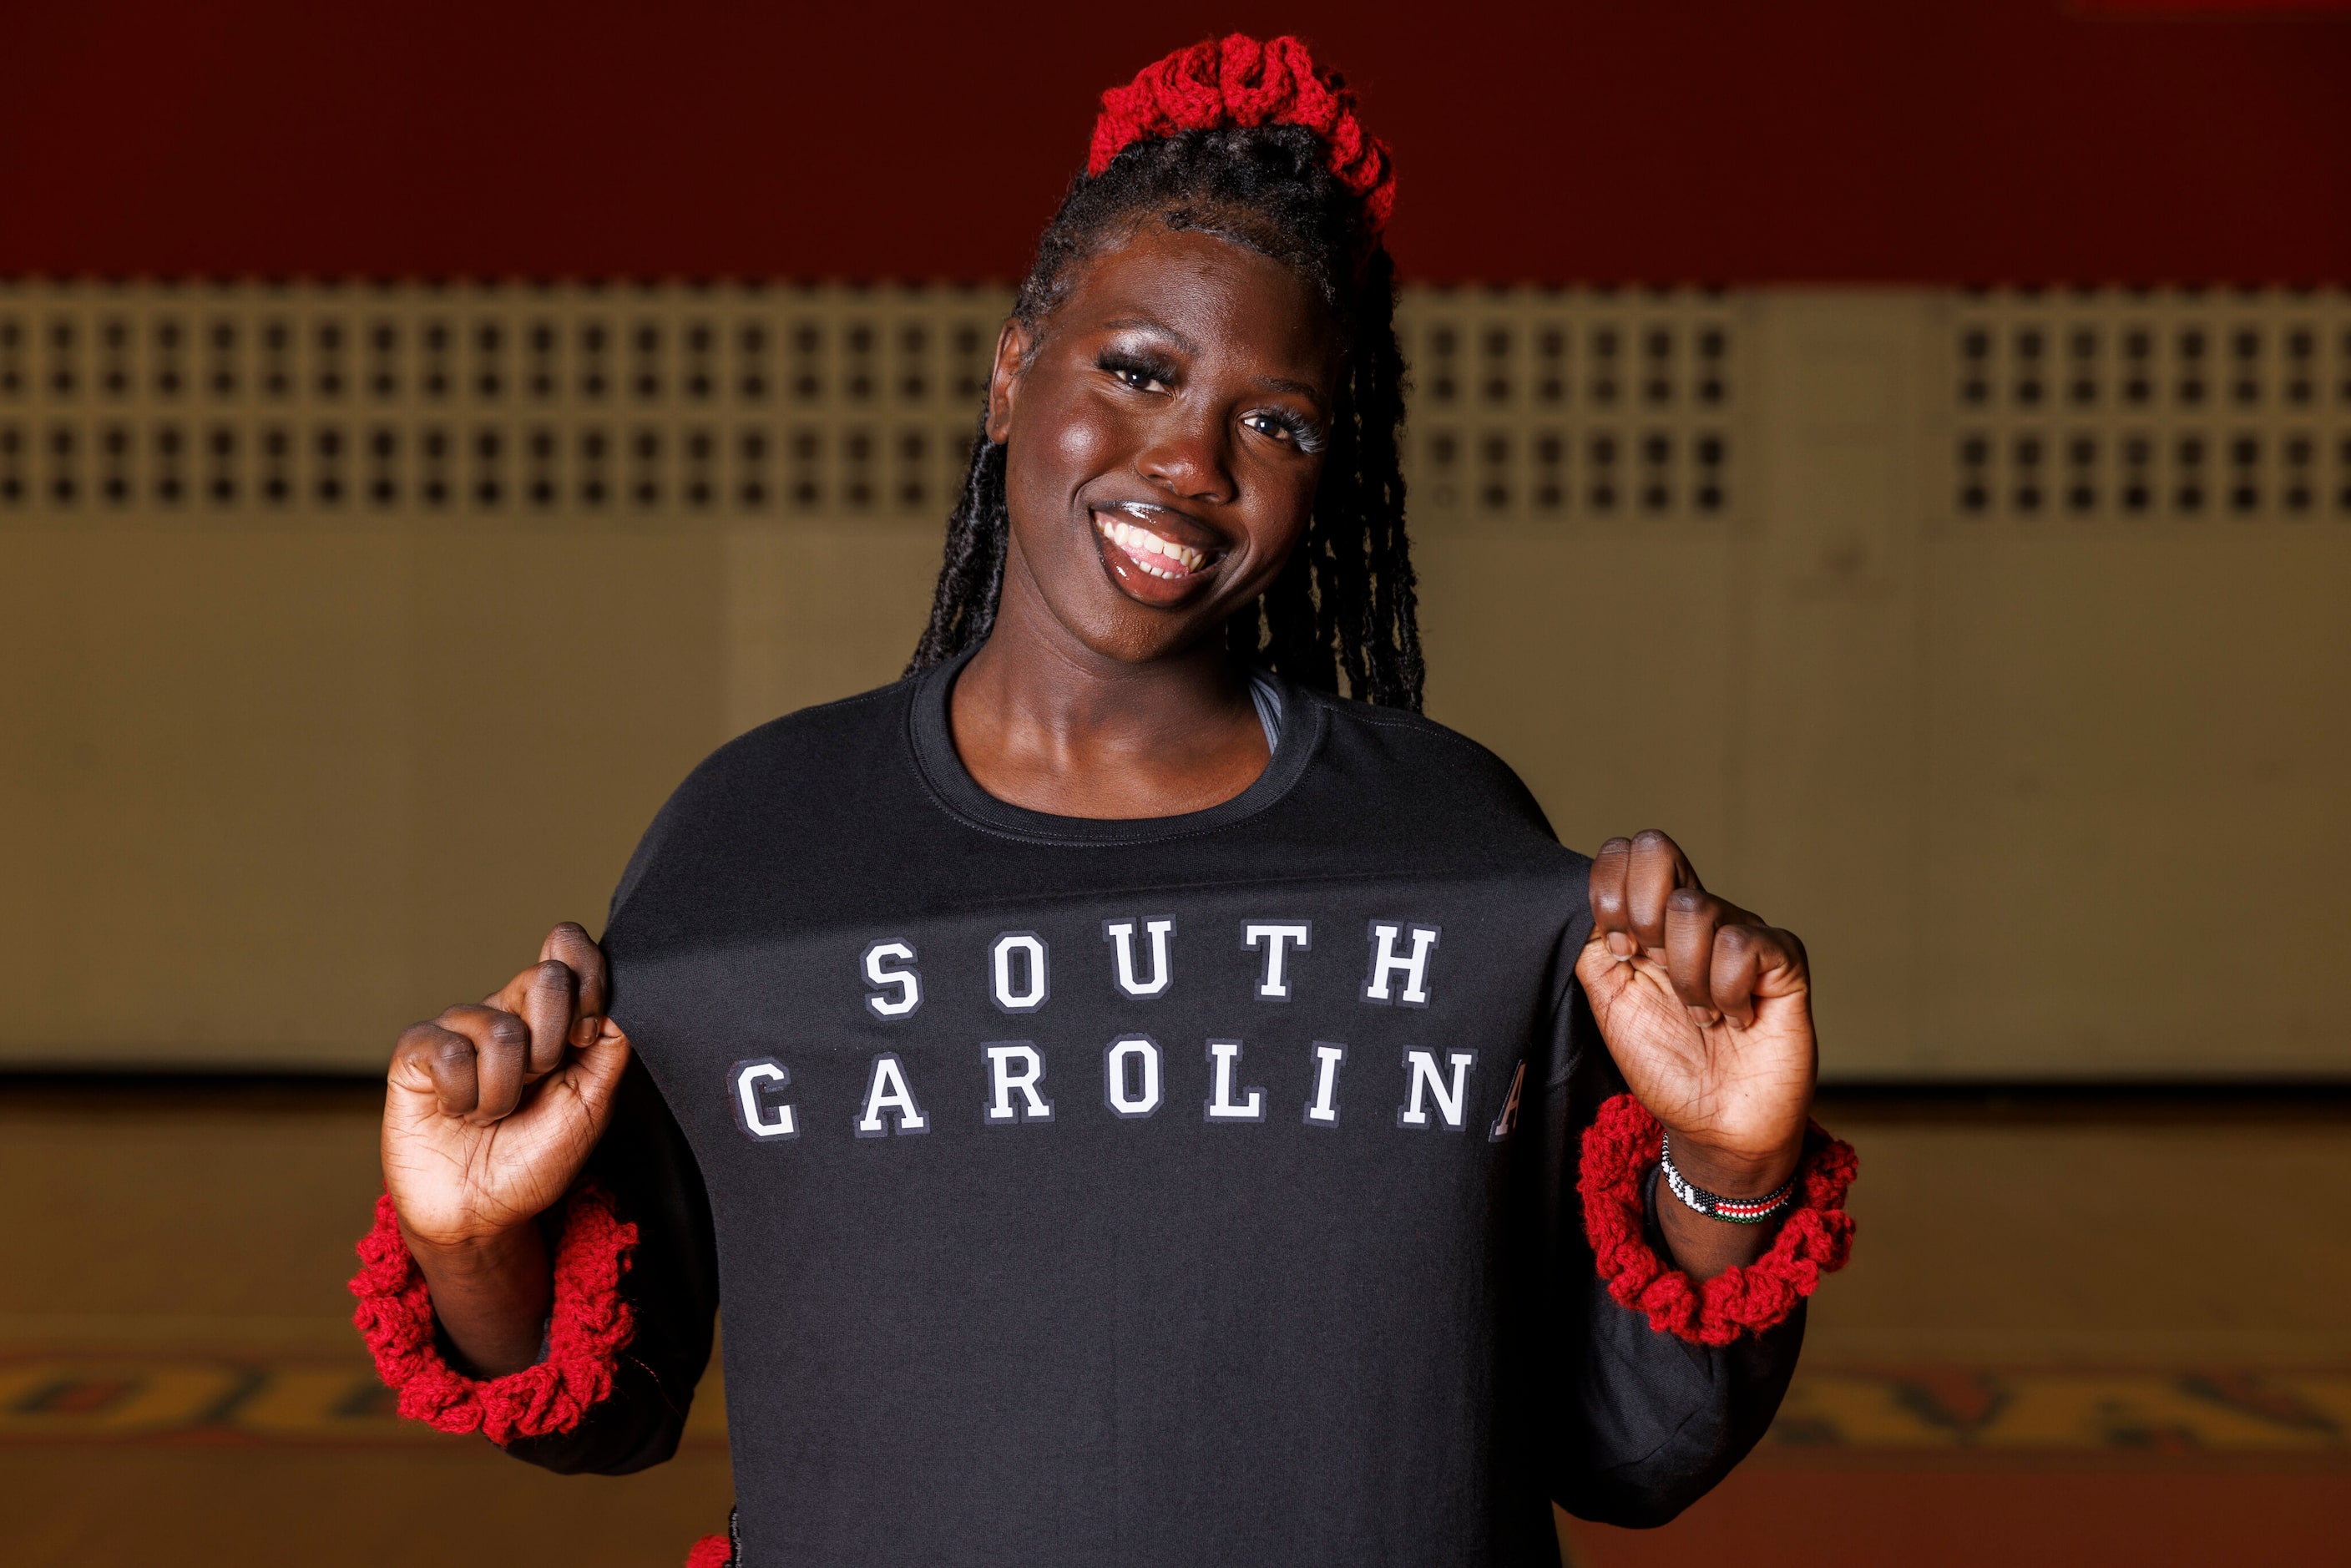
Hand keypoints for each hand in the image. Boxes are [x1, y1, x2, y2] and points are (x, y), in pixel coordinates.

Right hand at [383, 922, 630, 1255]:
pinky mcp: (414, 1052)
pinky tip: (456, 1113)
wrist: (482, 1213)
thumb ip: (610, 1045)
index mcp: (551, 1016)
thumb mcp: (593, 1103)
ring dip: (506, 1093)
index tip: (588, 1033)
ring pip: (503, 1031)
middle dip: (554, 1049)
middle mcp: (505, 1011)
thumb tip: (610, 997)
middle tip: (535, 1086)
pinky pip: (451, 1055)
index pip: (570, 951)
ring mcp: (458, 1028)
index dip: (590, 979)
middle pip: (546, 980)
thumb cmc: (536, 1157)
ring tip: (493, 1114)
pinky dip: (465, 1100)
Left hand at [1576, 831, 1814, 1201]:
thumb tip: (1581, 894)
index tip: (1617, 948)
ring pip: (1694, 908)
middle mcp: (1699, 915)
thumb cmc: (1665, 1064)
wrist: (1714, 1125)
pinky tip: (1736, 1019)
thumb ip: (1590, 945)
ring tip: (1702, 1015)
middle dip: (1640, 917)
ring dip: (1685, 978)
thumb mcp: (1608, 1000)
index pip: (1625, 853)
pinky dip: (1725, 993)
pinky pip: (1739, 945)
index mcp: (1653, 918)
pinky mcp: (1784, 958)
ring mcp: (1743, 931)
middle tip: (1654, 969)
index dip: (1607, 891)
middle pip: (1657, 848)